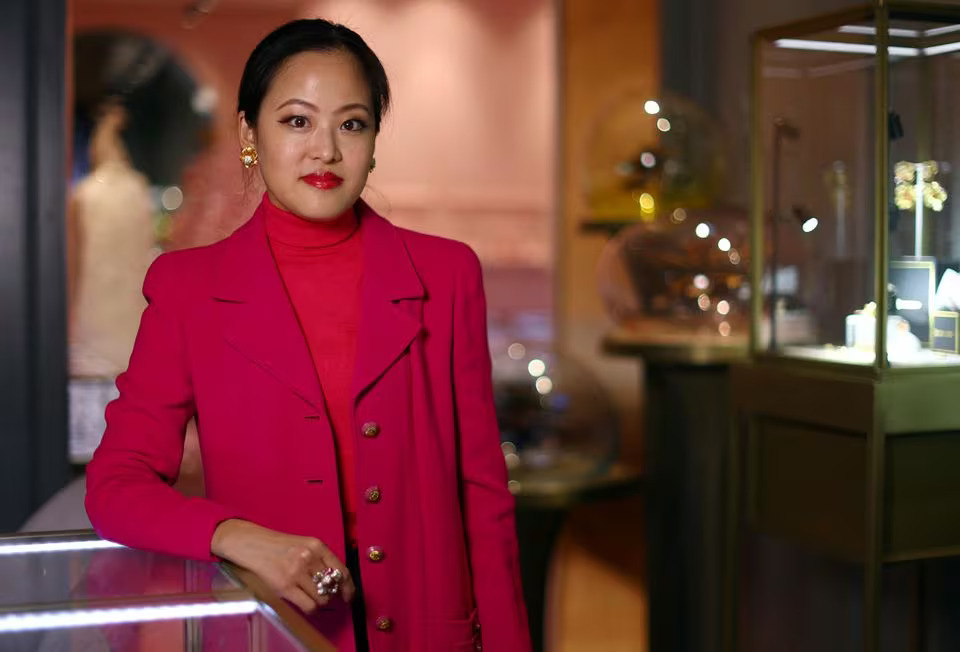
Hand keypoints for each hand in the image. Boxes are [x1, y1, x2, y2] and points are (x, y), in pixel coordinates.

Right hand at [211, 519, 354, 612]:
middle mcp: (309, 558)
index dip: (348, 586)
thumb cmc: (278, 546)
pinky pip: (309, 606)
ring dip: (319, 601)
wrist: (252, 545)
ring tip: (310, 596)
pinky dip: (310, 608)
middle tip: (324, 594)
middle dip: (331, 594)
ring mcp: (297, 572)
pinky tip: (305, 603)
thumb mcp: (304, 545)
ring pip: (322, 598)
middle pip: (333, 586)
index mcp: (317, 545)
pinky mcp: (285, 586)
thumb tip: (336, 582)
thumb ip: (320, 559)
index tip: (349, 595)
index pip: (342, 570)